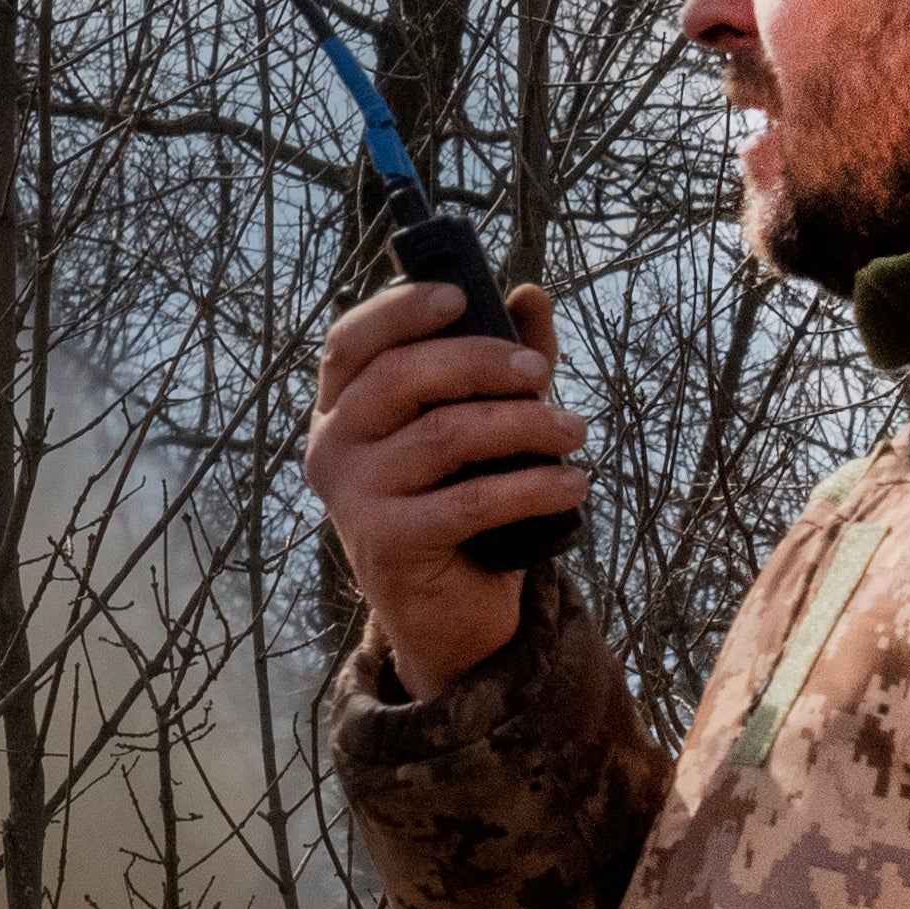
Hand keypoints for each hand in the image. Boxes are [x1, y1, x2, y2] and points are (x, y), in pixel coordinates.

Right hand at [303, 275, 590, 693]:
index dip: (400, 310)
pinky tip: (572, 485)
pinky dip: (531, 488)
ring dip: (523, 426)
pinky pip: (469, 501)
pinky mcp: (388, 545)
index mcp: (342, 411)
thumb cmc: (460, 503)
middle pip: (401, 377)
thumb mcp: (481, 425)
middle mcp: (333, 449)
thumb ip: (501, 362)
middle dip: (481, 362)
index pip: (350, 342)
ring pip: (443, 435)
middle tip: (541, 374)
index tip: (462, 298)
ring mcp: (353, 498)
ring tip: (576, 431)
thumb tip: (532, 296)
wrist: (448, 612)